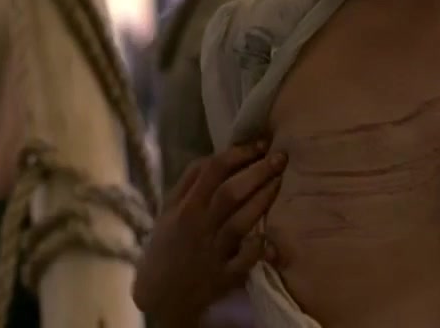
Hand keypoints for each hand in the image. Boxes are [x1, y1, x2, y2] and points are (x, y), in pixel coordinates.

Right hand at [132, 141, 286, 322]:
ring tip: (280, 181)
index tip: (259, 144)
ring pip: (241, 221)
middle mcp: (199, 226)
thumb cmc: (168, 245)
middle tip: (280, 157)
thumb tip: (220, 153)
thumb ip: (190, 182)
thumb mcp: (169, 211)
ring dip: (263, 199)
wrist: (159, 295)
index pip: (211, 171)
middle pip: (230, 192)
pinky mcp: (225, 275)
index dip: (238, 154)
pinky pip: (246, 259)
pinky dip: (258, 247)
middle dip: (258, 171)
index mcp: (185, 207)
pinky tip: (271, 237)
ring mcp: (213, 251)